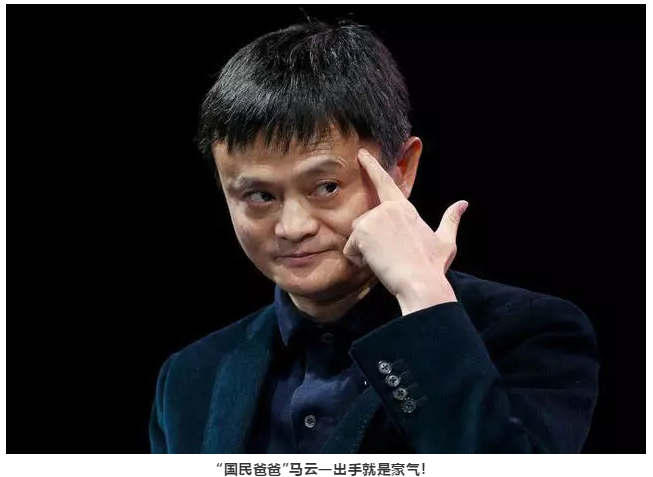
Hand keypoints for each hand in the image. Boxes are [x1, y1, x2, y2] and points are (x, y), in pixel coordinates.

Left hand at [343, 148, 467, 313]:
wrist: (421, 283)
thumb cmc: (432, 266)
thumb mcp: (446, 241)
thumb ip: (451, 219)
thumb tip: (463, 203)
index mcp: (405, 208)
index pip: (385, 182)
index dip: (371, 166)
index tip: (361, 154)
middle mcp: (388, 209)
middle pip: (364, 222)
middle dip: (370, 240)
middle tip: (391, 256)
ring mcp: (374, 218)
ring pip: (356, 236)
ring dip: (365, 251)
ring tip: (386, 261)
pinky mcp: (362, 232)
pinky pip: (350, 249)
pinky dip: (358, 260)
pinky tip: (376, 264)